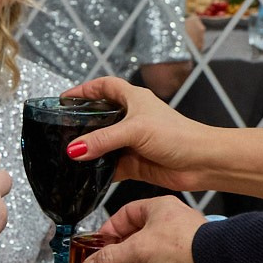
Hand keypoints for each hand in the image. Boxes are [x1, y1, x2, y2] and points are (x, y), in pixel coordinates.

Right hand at [60, 76, 216, 190]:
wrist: (202, 163)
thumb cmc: (179, 135)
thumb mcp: (136, 130)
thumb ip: (103, 139)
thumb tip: (74, 149)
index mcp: (134, 100)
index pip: (105, 87)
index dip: (86, 89)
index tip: (66, 98)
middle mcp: (132, 119)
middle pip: (100, 117)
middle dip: (82, 122)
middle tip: (61, 128)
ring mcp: (132, 142)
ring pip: (103, 144)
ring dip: (88, 150)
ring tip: (67, 153)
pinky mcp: (134, 163)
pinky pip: (109, 167)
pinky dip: (98, 171)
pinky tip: (86, 174)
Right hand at [79, 196, 206, 262]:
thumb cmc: (183, 246)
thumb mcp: (136, 250)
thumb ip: (109, 259)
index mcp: (158, 207)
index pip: (125, 214)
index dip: (109, 230)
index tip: (98, 245)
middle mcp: (171, 222)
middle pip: (137, 239)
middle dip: (122, 258)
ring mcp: (183, 242)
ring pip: (152, 257)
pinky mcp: (191, 261)